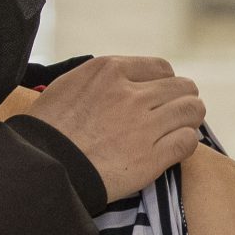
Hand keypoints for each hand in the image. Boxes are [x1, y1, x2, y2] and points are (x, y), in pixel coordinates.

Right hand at [27, 56, 205, 203]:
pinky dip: (185, 143)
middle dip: (183, 98)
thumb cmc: (47, 128)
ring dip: (189, 120)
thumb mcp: (69, 84)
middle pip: (183, 87)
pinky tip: (175, 148)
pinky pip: (187, 142)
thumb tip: (122, 78)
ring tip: (180, 129)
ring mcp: (144, 126)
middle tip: (175, 113)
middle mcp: (131, 94)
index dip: (164, 83)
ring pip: (191, 111)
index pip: (161, 68)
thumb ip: (101, 78)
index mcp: (110, 71)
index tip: (159, 96)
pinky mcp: (151, 158)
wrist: (43, 167)